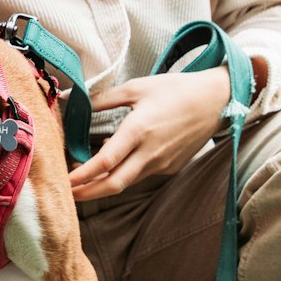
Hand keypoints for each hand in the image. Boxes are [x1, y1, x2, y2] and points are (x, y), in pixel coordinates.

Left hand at [67, 67, 231, 202]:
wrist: (215, 102)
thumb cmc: (175, 90)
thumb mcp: (136, 87)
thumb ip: (104, 98)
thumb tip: (75, 100)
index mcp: (139, 130)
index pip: (105, 162)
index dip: (82, 175)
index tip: (64, 180)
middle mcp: (150, 152)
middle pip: (114, 184)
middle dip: (88, 192)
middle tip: (67, 193)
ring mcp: (162, 163)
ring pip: (127, 181)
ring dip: (103, 183)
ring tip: (83, 176)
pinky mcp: (170, 167)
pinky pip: (140, 175)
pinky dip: (123, 172)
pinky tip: (113, 162)